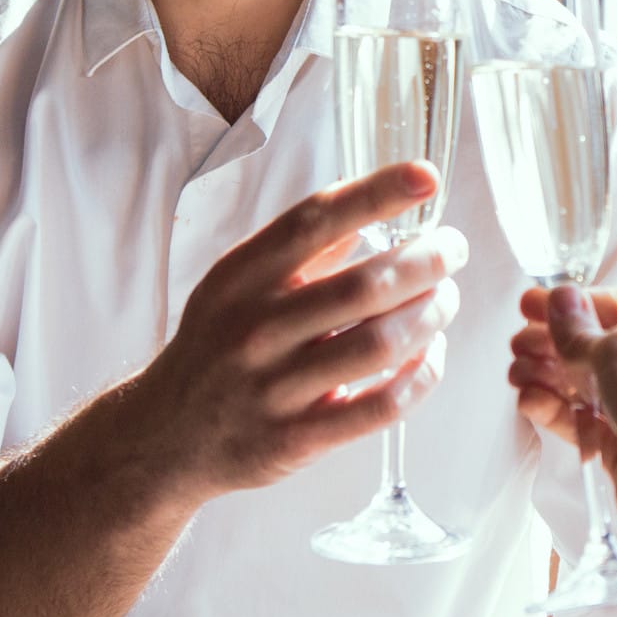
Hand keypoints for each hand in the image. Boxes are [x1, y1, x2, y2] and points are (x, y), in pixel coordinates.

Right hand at [128, 162, 465, 502]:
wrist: (165, 437)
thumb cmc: (218, 345)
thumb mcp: (236, 284)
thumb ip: (299, 249)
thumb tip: (375, 204)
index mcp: (242, 277)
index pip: (314, 221)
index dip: (376, 194)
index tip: (425, 175)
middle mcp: (255, 328)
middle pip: (365, 287)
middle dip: (426, 261)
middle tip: (452, 249)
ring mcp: (274, 388)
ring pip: (379, 345)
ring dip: (431, 316)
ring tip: (446, 298)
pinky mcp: (294, 441)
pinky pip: (379, 408)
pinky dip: (420, 378)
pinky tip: (431, 355)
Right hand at [509, 284, 616, 553]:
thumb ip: (580, 329)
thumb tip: (560, 301)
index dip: (577, 302)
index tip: (535, 302)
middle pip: (602, 346)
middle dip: (556, 342)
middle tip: (520, 341)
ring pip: (589, 384)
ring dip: (549, 374)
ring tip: (518, 370)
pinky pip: (584, 420)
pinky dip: (555, 408)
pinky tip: (529, 399)